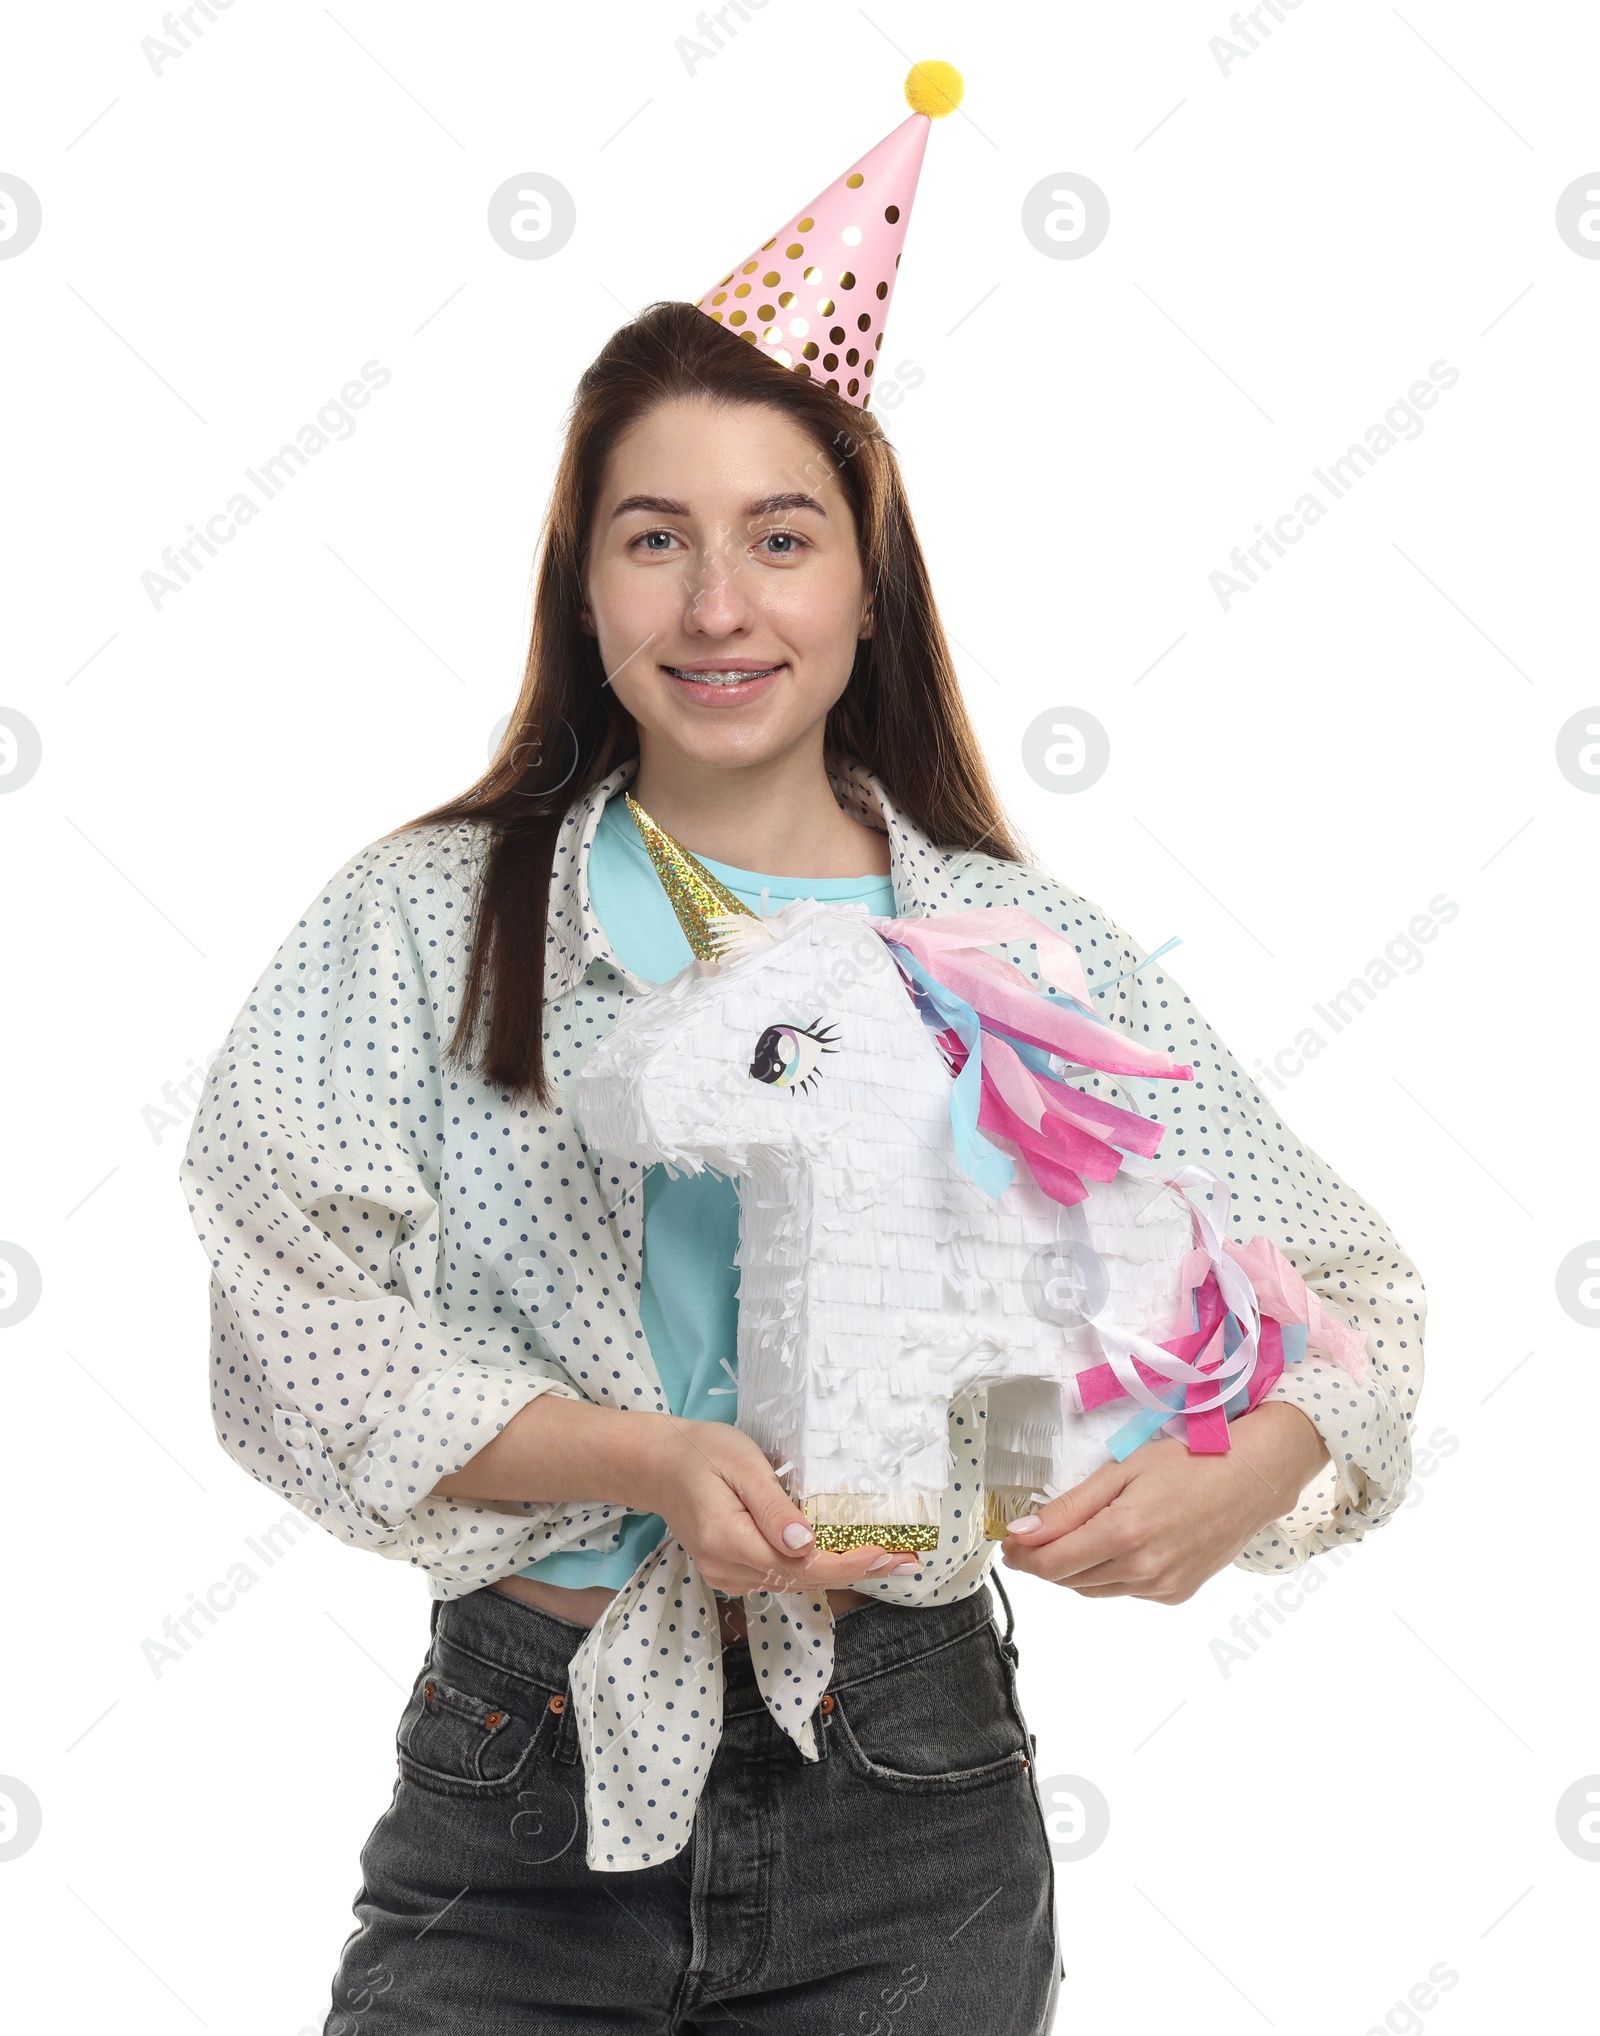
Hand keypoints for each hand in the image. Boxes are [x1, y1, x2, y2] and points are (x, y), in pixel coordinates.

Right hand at [639, 1417, 919, 1596]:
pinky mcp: (731, 1573)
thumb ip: (772, 1506)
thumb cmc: (701, 1452)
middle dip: (859, 1571)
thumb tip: (807, 1543)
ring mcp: (727, 1576)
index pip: (802, 1563)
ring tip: (890, 1561)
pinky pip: (781, 1577)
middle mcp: (728, 1568)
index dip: (849, 1562)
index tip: (889, 1554)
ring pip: (796, 1583)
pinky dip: (818, 1569)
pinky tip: (847, 1557)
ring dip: (843, 1573)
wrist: (657, 1466)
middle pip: (805, 1580)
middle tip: (908, 1562)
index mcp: (729, 1539)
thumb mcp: (740, 1464)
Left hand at [1000, 1402, 1328, 1603]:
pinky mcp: (1176, 1595)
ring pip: (1095, 1590)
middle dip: (1045, 1561)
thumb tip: (1023, 1535)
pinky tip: (1120, 1546)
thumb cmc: (1185, 1463)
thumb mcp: (1120, 1472)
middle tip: (1035, 1536)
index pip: (1052, 1563)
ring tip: (1076, 1537)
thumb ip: (1068, 1508)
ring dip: (1075, 1570)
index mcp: (1123, 1535)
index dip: (1022, 1557)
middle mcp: (1142, 1570)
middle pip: (1070, 1580)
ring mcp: (1162, 1588)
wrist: (1249, 1480)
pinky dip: (1110, 1574)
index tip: (1008, 1544)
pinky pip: (1126, 1591)